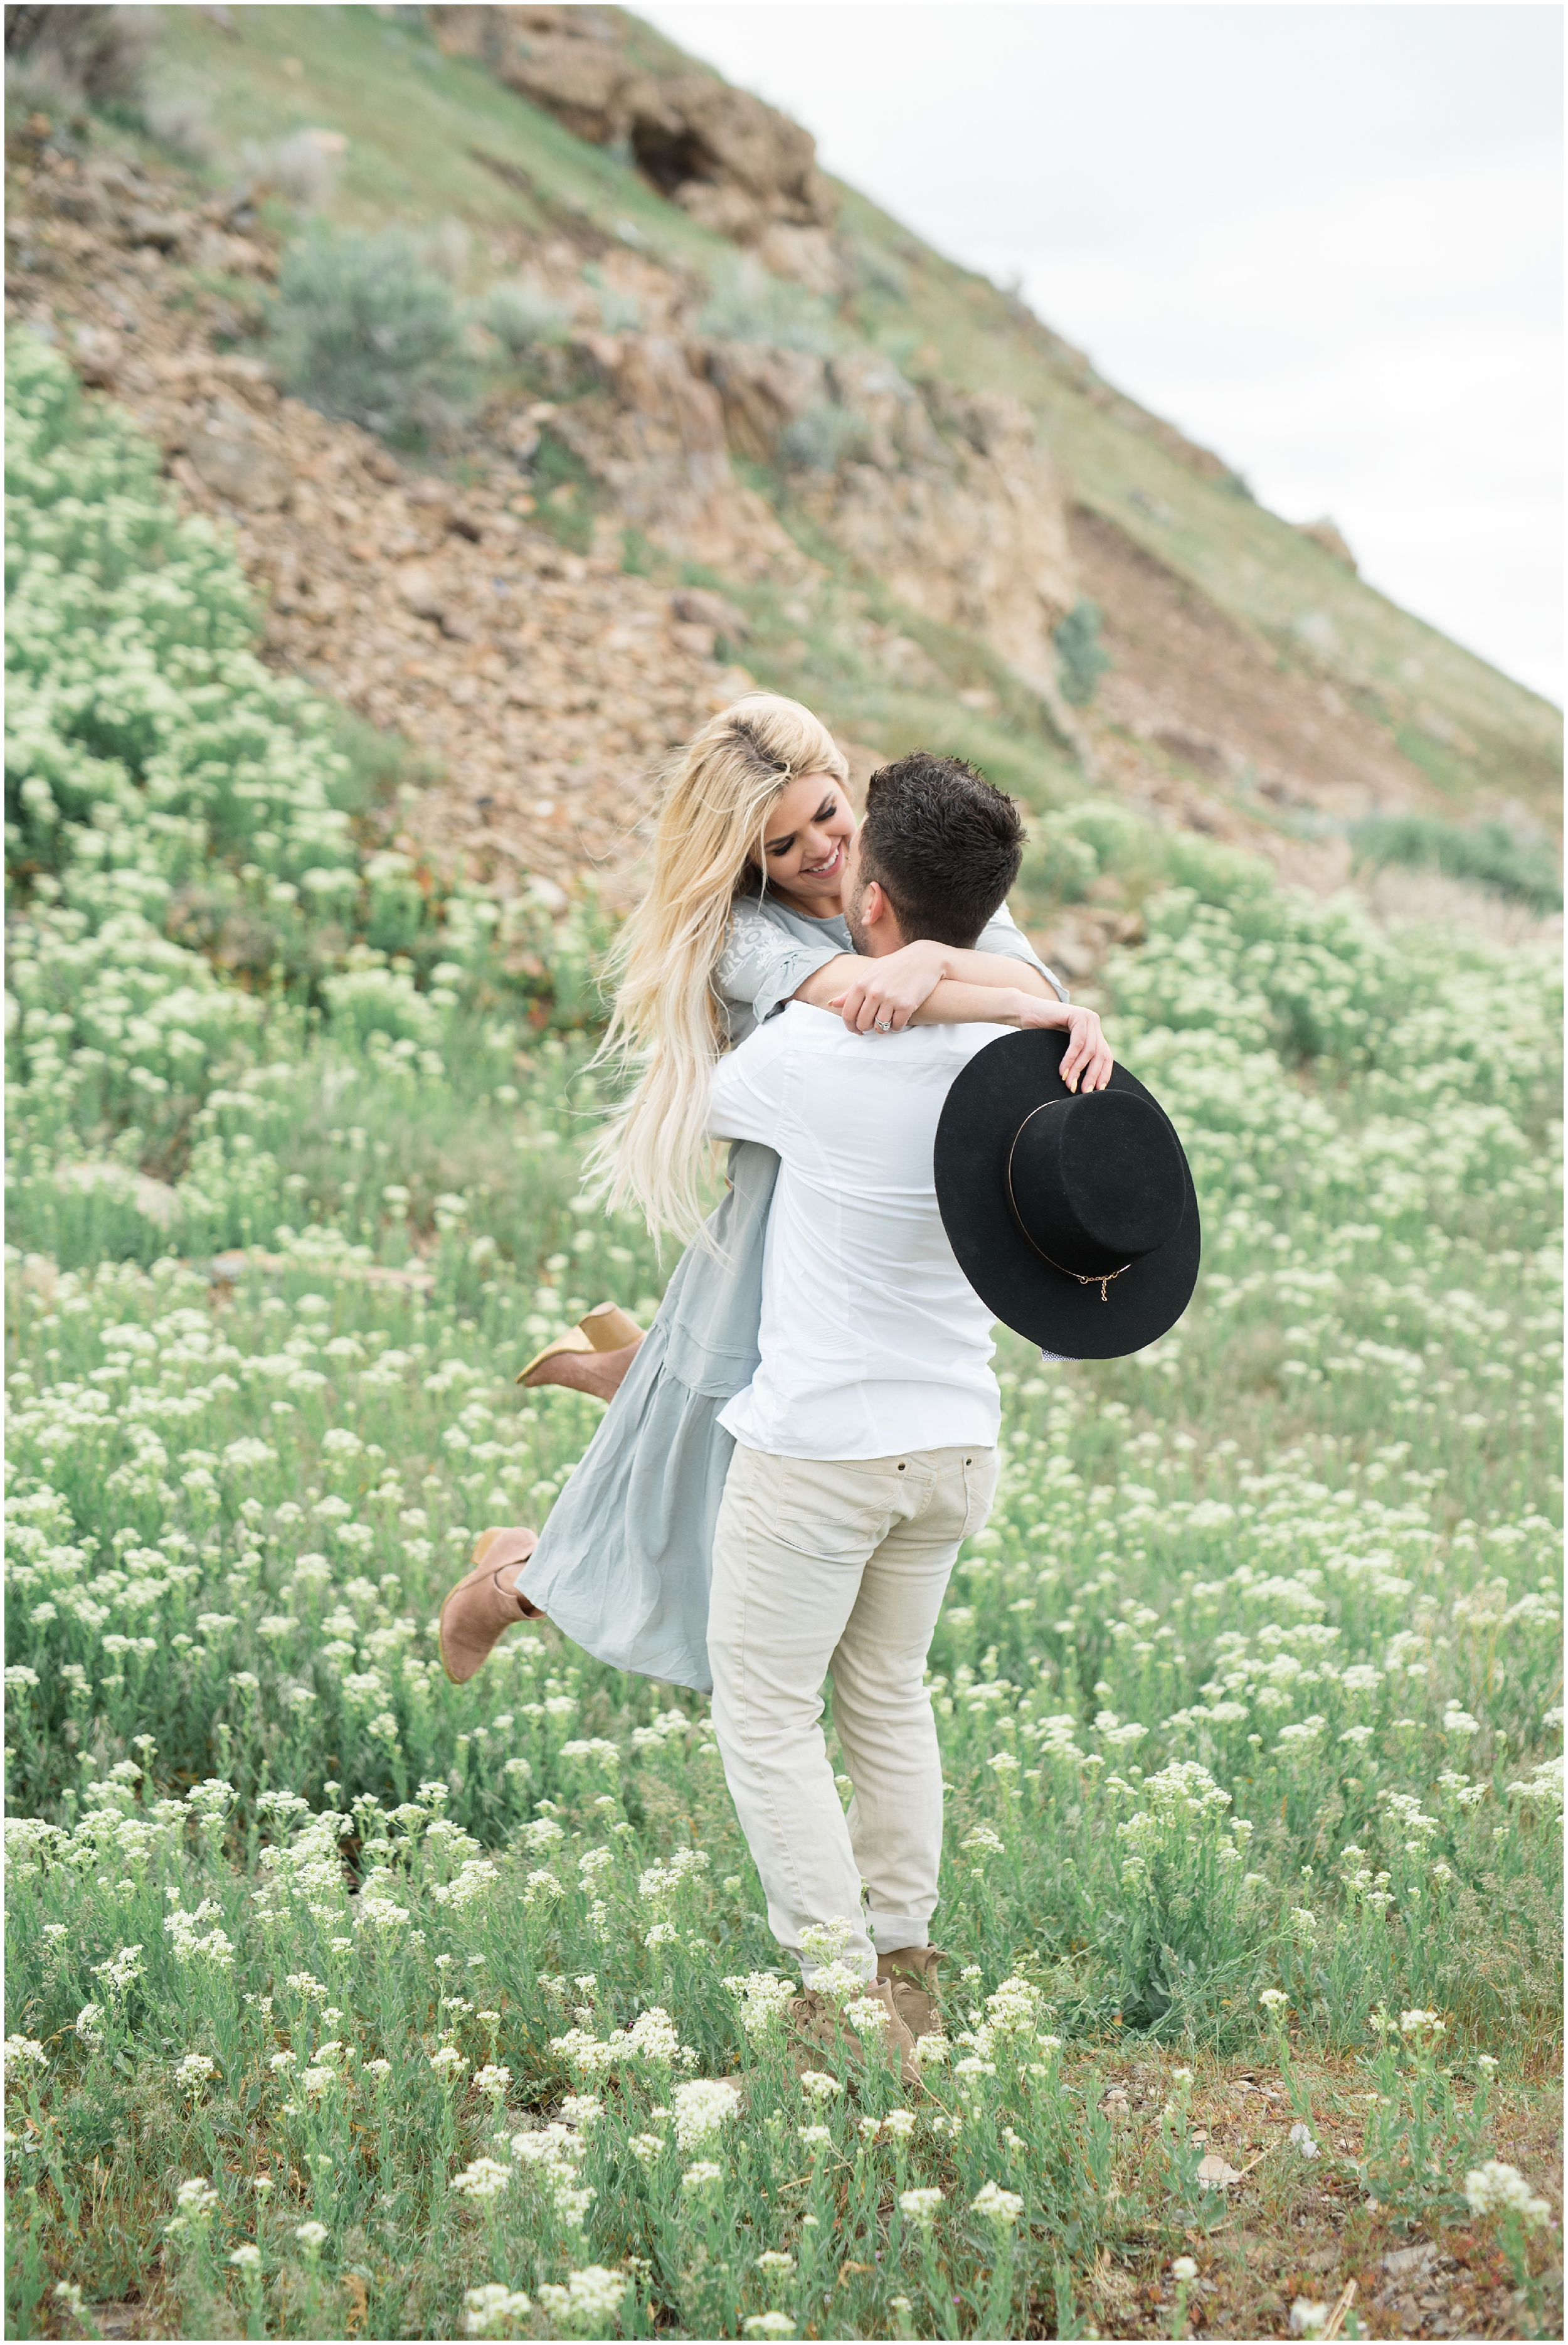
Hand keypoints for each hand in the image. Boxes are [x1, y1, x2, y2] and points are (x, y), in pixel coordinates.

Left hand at [826, 939, 948, 1032]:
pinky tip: (898, 1020)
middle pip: (863, 1023)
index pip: (848, 1013)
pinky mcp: (907, 1005)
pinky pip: (897, 1026)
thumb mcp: (870, 973)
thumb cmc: (894, 965)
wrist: (924, 958)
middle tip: (872, 1026)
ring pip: (880, 1027)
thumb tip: (832, 1004)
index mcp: (862, 984)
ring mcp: (890, 999)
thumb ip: (851, 991)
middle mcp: (874, 992)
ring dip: (882, 1028)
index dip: (850, 1026)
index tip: (855, 1029)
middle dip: (866, 1028)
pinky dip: (897, 1026)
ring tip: (885, 1023)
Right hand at [1012, 996, 1113, 1091]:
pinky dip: (1071, 1059)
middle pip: (1100, 1054)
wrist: (1025, 1013)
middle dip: (1092, 1075)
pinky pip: (1077, 1042)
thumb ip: (1078, 1058)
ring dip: (1078, 1070)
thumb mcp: (1065, 1048)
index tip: (1098, 1091)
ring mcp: (1087, 1017)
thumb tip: (1088, 1085)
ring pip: (1089, 1050)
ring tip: (1069, 1084)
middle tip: (1084, 1092)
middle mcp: (1094, 1022)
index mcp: (1094, 1030)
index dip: (1104, 1074)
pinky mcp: (1078, 1015)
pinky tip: (1063, 1071)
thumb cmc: (1041, 1034)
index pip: (1106, 1056)